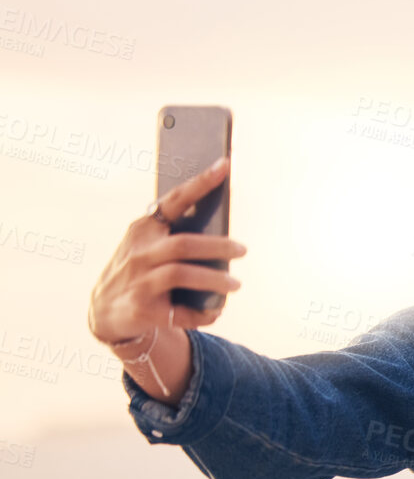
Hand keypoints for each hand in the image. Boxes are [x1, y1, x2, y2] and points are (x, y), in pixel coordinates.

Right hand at [87, 156, 245, 347]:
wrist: (106, 310)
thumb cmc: (140, 270)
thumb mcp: (148, 246)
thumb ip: (175, 234)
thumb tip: (222, 230)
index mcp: (143, 230)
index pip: (173, 201)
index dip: (200, 183)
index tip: (224, 165)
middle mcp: (139, 253)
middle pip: (184, 244)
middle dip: (219, 246)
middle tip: (242, 249)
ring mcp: (139, 282)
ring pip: (182, 274)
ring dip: (215, 279)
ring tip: (235, 284)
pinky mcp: (143, 310)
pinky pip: (182, 312)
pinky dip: (205, 312)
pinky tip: (217, 309)